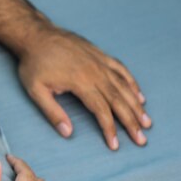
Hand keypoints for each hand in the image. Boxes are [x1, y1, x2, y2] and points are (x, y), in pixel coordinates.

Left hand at [18, 27, 151, 149]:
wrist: (36, 36)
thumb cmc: (34, 64)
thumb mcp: (36, 91)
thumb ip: (52, 112)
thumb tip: (67, 132)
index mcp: (80, 82)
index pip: (101, 110)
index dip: (110, 129)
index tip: (115, 145)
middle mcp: (95, 72)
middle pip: (118, 100)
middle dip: (131, 122)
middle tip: (141, 139)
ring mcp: (99, 62)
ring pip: (124, 86)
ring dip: (137, 105)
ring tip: (146, 121)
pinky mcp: (100, 55)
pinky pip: (121, 70)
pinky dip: (132, 83)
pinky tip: (139, 95)